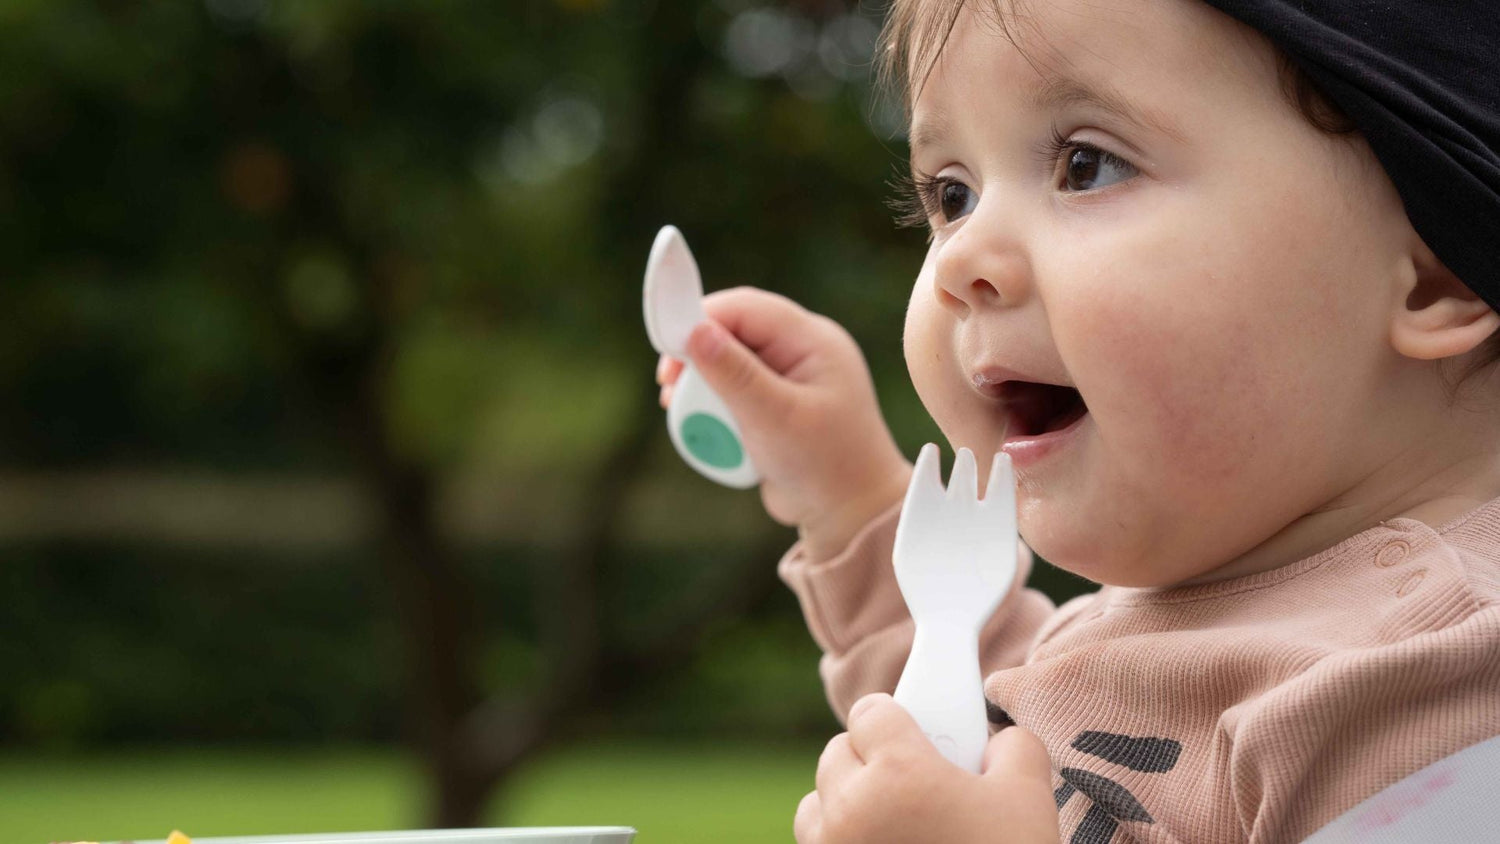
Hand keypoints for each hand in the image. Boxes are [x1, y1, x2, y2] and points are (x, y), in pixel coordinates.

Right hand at [655, 287, 909, 558]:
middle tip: (668, 386)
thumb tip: (694, 331)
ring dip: (702, 383)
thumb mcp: (774, 418)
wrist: (850, 517)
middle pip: (734, 329)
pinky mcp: (776, 402)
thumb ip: (734, 374)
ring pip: (729, 359)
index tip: (667, 346)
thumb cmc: (824, 466)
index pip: (746, 308)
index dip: (702, 318)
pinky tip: (703, 423)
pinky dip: (715, 402)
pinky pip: (735, 387)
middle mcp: (803, 350)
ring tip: (679, 408)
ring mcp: (790, 376)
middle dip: (698, 354)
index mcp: (814, 341)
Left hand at [794, 693, 1060, 843]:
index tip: (914, 729)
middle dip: (871, 756)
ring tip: (893, 819)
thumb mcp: (1030, 798)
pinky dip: (839, 839)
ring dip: (846, 800)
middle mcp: (852, 809)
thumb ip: (1013, 746)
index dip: (896, 716)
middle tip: (913, 778)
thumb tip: (997, 740)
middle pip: (838, 752)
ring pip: (817, 800)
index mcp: (898, 773)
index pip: (870, 712)